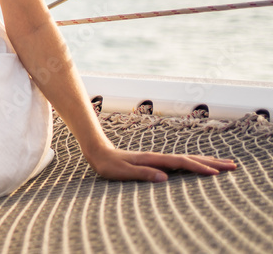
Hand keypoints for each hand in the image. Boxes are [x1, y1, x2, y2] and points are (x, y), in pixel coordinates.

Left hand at [86, 145, 236, 182]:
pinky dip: (195, 163)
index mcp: (153, 160)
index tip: (216, 173)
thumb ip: (143, 174)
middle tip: (233, 166)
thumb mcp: (123, 172)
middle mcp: (159, 157)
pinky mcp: (157, 162)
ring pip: (187, 158)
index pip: (181, 163)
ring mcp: (159, 159)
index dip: (199, 167)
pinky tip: (199, 165)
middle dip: (212, 162)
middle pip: (190, 158)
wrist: (99, 153)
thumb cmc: (109, 165)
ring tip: (224, 163)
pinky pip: (181, 162)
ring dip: (206, 161)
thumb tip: (164, 178)